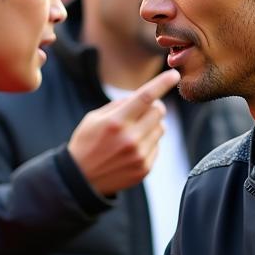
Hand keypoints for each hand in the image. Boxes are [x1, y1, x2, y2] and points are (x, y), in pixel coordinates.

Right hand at [67, 70, 179, 195]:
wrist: (81, 179)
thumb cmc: (86, 143)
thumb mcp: (94, 118)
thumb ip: (120, 104)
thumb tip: (145, 95)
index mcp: (116, 122)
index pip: (145, 97)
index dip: (162, 83)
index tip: (173, 75)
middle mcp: (130, 139)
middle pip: (159, 111)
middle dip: (154, 106)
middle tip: (144, 109)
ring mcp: (139, 155)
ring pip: (161, 128)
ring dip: (152, 124)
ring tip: (135, 130)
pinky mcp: (144, 168)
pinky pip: (157, 146)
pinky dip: (149, 142)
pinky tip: (132, 147)